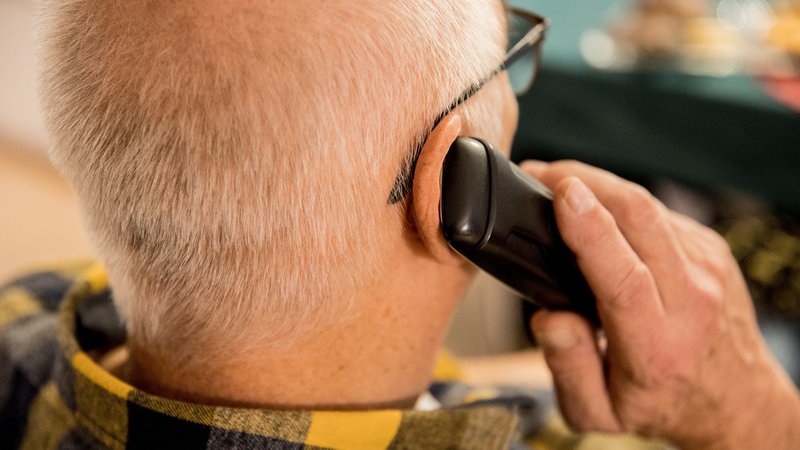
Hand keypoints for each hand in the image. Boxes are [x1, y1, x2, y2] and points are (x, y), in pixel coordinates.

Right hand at [521, 160, 799, 448]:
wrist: (734, 399)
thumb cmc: (663, 402)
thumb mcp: (598, 413)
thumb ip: (568, 368)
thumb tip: (549, 318)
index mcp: (655, 345)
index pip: (624, 277)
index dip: (590, 229)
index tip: (561, 194)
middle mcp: (690, 300)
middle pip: (639, 217)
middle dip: (585, 181)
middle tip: (541, 173)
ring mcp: (706, 268)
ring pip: (648, 205)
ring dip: (600, 184)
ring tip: (561, 185)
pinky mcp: (710, 248)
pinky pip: (659, 212)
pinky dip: (621, 204)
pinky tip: (600, 211)